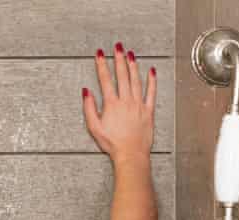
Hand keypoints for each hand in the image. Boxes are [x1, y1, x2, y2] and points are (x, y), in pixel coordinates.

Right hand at [82, 43, 156, 163]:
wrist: (130, 153)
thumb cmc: (113, 143)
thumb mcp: (94, 127)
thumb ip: (89, 108)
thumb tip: (86, 92)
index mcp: (112, 104)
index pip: (105, 80)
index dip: (102, 65)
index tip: (100, 54)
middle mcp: (126, 101)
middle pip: (122, 75)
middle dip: (119, 59)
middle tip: (118, 47)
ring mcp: (138, 104)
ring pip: (136, 80)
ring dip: (133, 66)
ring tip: (130, 54)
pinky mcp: (148, 110)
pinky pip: (151, 92)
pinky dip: (152, 81)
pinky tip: (151, 71)